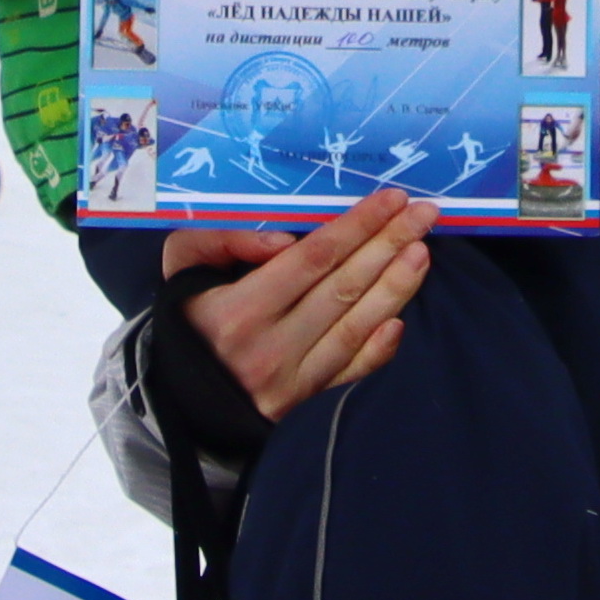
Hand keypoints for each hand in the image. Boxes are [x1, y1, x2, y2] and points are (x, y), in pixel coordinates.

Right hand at [167, 187, 433, 420]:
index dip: (357, 226)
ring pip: (355, 328)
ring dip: (395, 288)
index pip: (313, 258)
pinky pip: (348, 372)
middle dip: (389, 245)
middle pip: (344, 287)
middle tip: (424, 215)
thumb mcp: (181, 271)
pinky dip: (378, 349)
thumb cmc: (183, 321)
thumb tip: (283, 243)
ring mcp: (291, 377)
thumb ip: (221, 242)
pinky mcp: (302, 399)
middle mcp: (272, 345)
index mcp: (240, 309)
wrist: (175, 400)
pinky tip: (402, 320)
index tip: (391, 200)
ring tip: (423, 253)